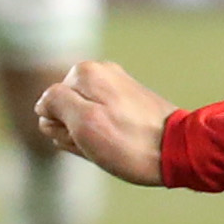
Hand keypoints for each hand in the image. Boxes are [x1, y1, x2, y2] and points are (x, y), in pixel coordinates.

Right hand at [32, 57, 174, 184]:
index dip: (63, 129)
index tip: (87, 138)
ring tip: (114, 145)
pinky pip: (102, 120)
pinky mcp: (128, 100)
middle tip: (101, 144)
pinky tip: (122, 144)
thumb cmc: (128, 143)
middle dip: (75, 132)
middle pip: (64, 111)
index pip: (47, 106)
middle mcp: (100, 71)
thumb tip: (45, 101)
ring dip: (90, 137)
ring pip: (82, 118)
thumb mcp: (82, 123)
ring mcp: (115, 85)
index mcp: (84, 72)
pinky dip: (106, 135)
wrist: (178, 151)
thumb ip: (54, 103)